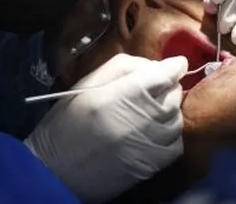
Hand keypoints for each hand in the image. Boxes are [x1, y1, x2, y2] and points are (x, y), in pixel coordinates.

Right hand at [25, 53, 187, 202]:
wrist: (58, 171)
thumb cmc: (68, 122)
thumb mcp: (87, 83)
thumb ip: (124, 68)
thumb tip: (157, 65)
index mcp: (123, 94)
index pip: (164, 74)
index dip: (173, 66)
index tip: (174, 64)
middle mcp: (143, 117)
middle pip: (173, 93)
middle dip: (167, 87)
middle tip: (150, 89)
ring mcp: (152, 142)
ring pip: (177, 117)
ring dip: (169, 109)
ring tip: (147, 111)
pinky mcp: (154, 164)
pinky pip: (176, 142)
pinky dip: (170, 133)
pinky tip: (152, 132)